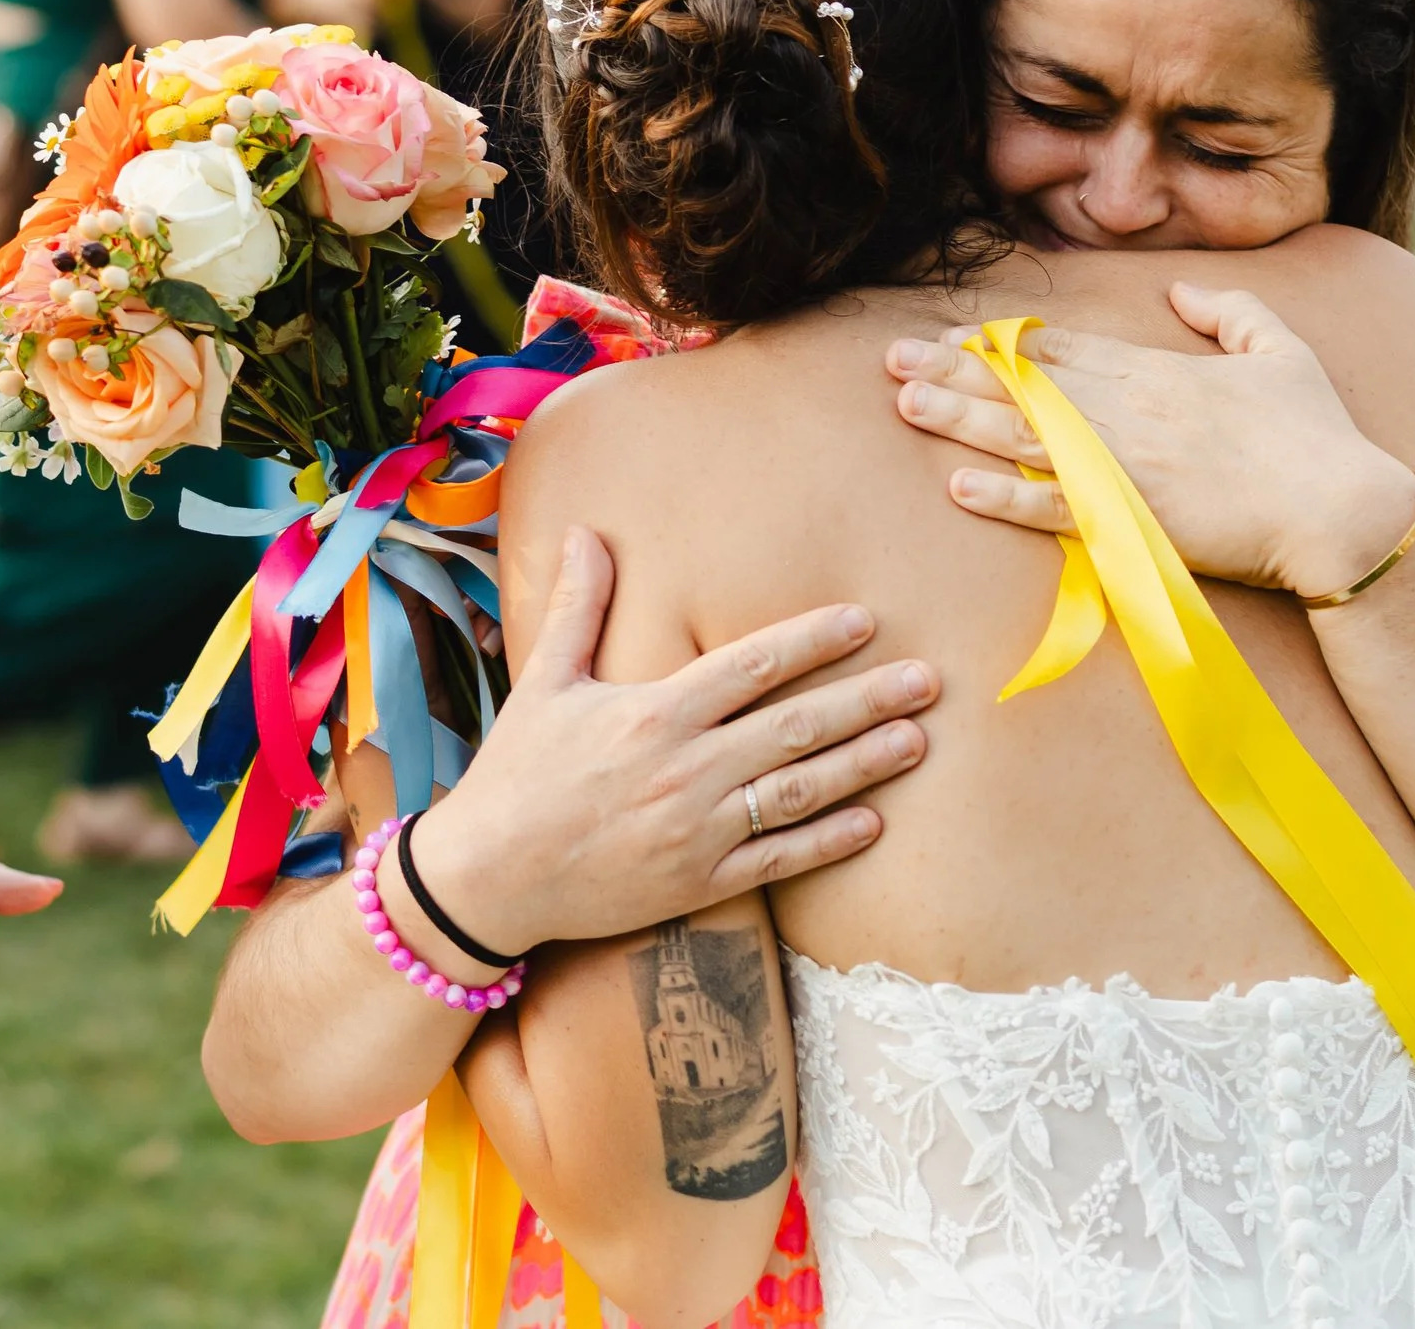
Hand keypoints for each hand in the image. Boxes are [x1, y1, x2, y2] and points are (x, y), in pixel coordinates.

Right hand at [404, 526, 937, 956]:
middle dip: (868, 700)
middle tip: (928, 678)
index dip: (812, 640)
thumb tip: (585, 531)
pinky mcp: (698, 883)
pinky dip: (827, 841)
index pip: (751, 666)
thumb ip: (579, 607)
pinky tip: (874, 821)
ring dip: (865, 765)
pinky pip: (777, 859)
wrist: (486, 880)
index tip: (864, 620)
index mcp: (653, 714)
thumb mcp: (545, 682)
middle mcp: (684, 769)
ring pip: (800, 791)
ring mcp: (696, 830)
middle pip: (795, 726)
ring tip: (918, 739)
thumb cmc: (516, 774)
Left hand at [887, 284, 1414, 599]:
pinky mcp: (1132, 522)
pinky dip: (1004, 497)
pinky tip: (958, 481)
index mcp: (1159, 371)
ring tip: (905, 402)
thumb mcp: (1283, 349)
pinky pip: (1054, 507)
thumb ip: (1231, 309)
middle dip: (955, 369)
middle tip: (893, 358)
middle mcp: (1130, 412)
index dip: (1000, 342)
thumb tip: (1179, 289)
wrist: (1341, 513)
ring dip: (960, 418)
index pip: (1062, 349)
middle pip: (1025, 384)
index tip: (951, 334)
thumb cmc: (1318, 435)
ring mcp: (1125, 467)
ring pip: (1024, 435)